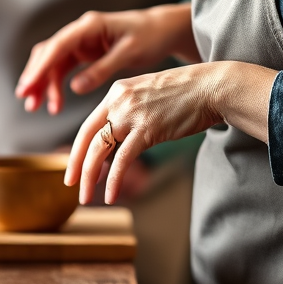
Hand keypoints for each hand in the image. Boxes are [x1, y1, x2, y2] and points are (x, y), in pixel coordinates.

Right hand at [15, 3, 197, 115]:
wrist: (162, 30)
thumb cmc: (149, 37)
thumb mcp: (129, 54)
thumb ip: (102, 70)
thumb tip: (75, 88)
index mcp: (90, 26)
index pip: (58, 45)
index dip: (41, 66)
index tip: (28, 85)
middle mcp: (81, 31)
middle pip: (48, 52)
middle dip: (35, 76)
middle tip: (26, 100)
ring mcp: (81, 41)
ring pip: (52, 61)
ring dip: (43, 83)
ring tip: (36, 107)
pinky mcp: (84, 52)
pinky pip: (63, 68)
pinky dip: (56, 84)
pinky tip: (55, 103)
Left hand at [66, 61, 276, 204]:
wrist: (211, 86)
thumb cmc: (185, 93)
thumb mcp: (147, 95)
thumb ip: (129, 112)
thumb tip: (117, 139)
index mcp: (117, 92)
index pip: (89, 124)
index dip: (78, 148)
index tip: (73, 167)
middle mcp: (119, 101)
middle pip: (88, 137)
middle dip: (76, 164)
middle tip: (70, 185)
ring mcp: (132, 114)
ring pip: (100, 149)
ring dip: (91, 177)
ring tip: (86, 197)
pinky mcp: (148, 129)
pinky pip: (123, 159)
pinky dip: (114, 180)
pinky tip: (111, 195)